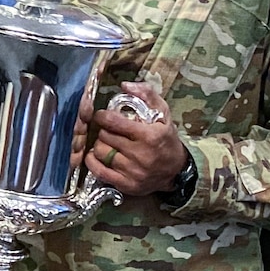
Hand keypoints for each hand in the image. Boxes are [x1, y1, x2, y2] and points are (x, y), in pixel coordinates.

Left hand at [84, 83, 190, 197]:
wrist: (176, 170)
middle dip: (102, 130)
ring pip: (100, 153)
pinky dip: (93, 162)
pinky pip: (99, 172)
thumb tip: (124, 85)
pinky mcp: (127, 185)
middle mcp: (140, 155)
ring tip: (106, 142)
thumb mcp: (163, 112)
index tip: (102, 115)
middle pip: (104, 137)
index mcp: (149, 136)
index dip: (103, 116)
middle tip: (106, 129)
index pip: (113, 122)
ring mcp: (133, 172)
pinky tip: (96, 155)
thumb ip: (146, 95)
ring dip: (99, 145)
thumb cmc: (166, 138)